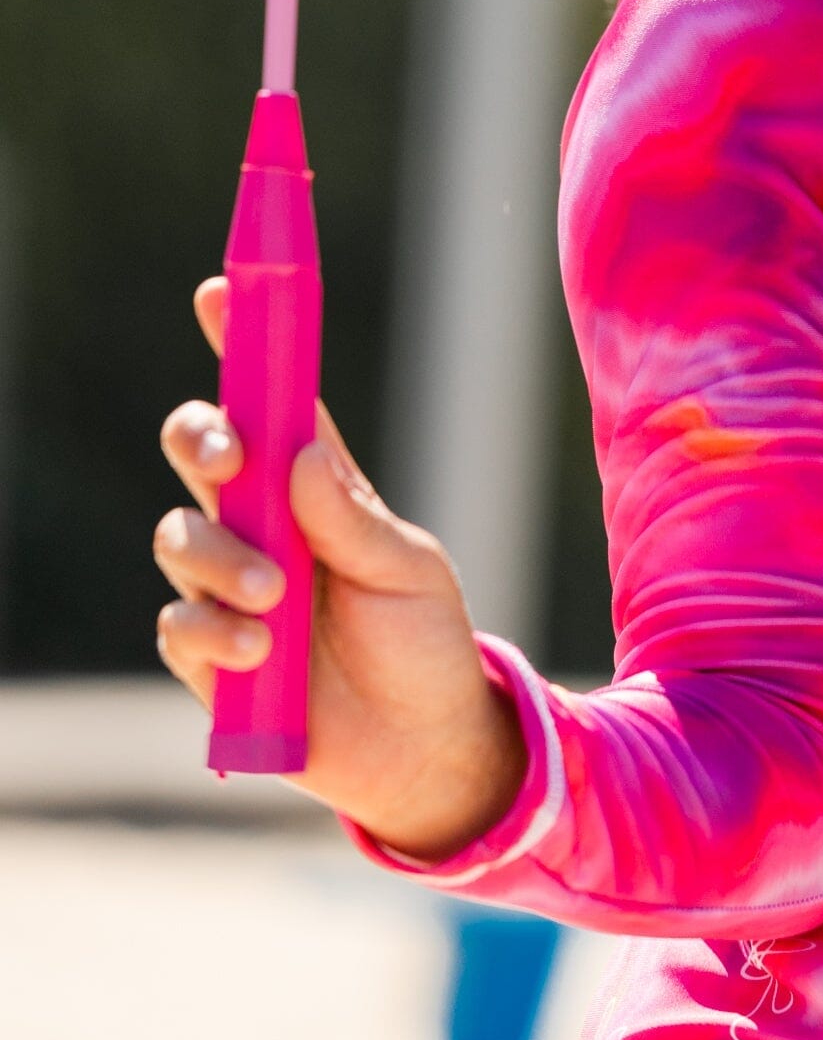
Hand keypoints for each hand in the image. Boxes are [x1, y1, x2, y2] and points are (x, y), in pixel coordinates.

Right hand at [156, 278, 527, 860]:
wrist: (427, 748)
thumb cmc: (425, 642)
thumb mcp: (407, 568)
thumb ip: (350, 517)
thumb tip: (300, 454)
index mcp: (317, 484)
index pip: (271, 399)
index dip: (240, 343)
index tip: (218, 291)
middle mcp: (266, 524)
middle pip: (201, 453)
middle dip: (202, 440)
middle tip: (233, 461)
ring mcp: (233, 587)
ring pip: (179, 537)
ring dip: (219, 558)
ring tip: (274, 597)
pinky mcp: (213, 657)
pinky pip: (178, 624)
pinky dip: (210, 630)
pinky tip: (255, 651)